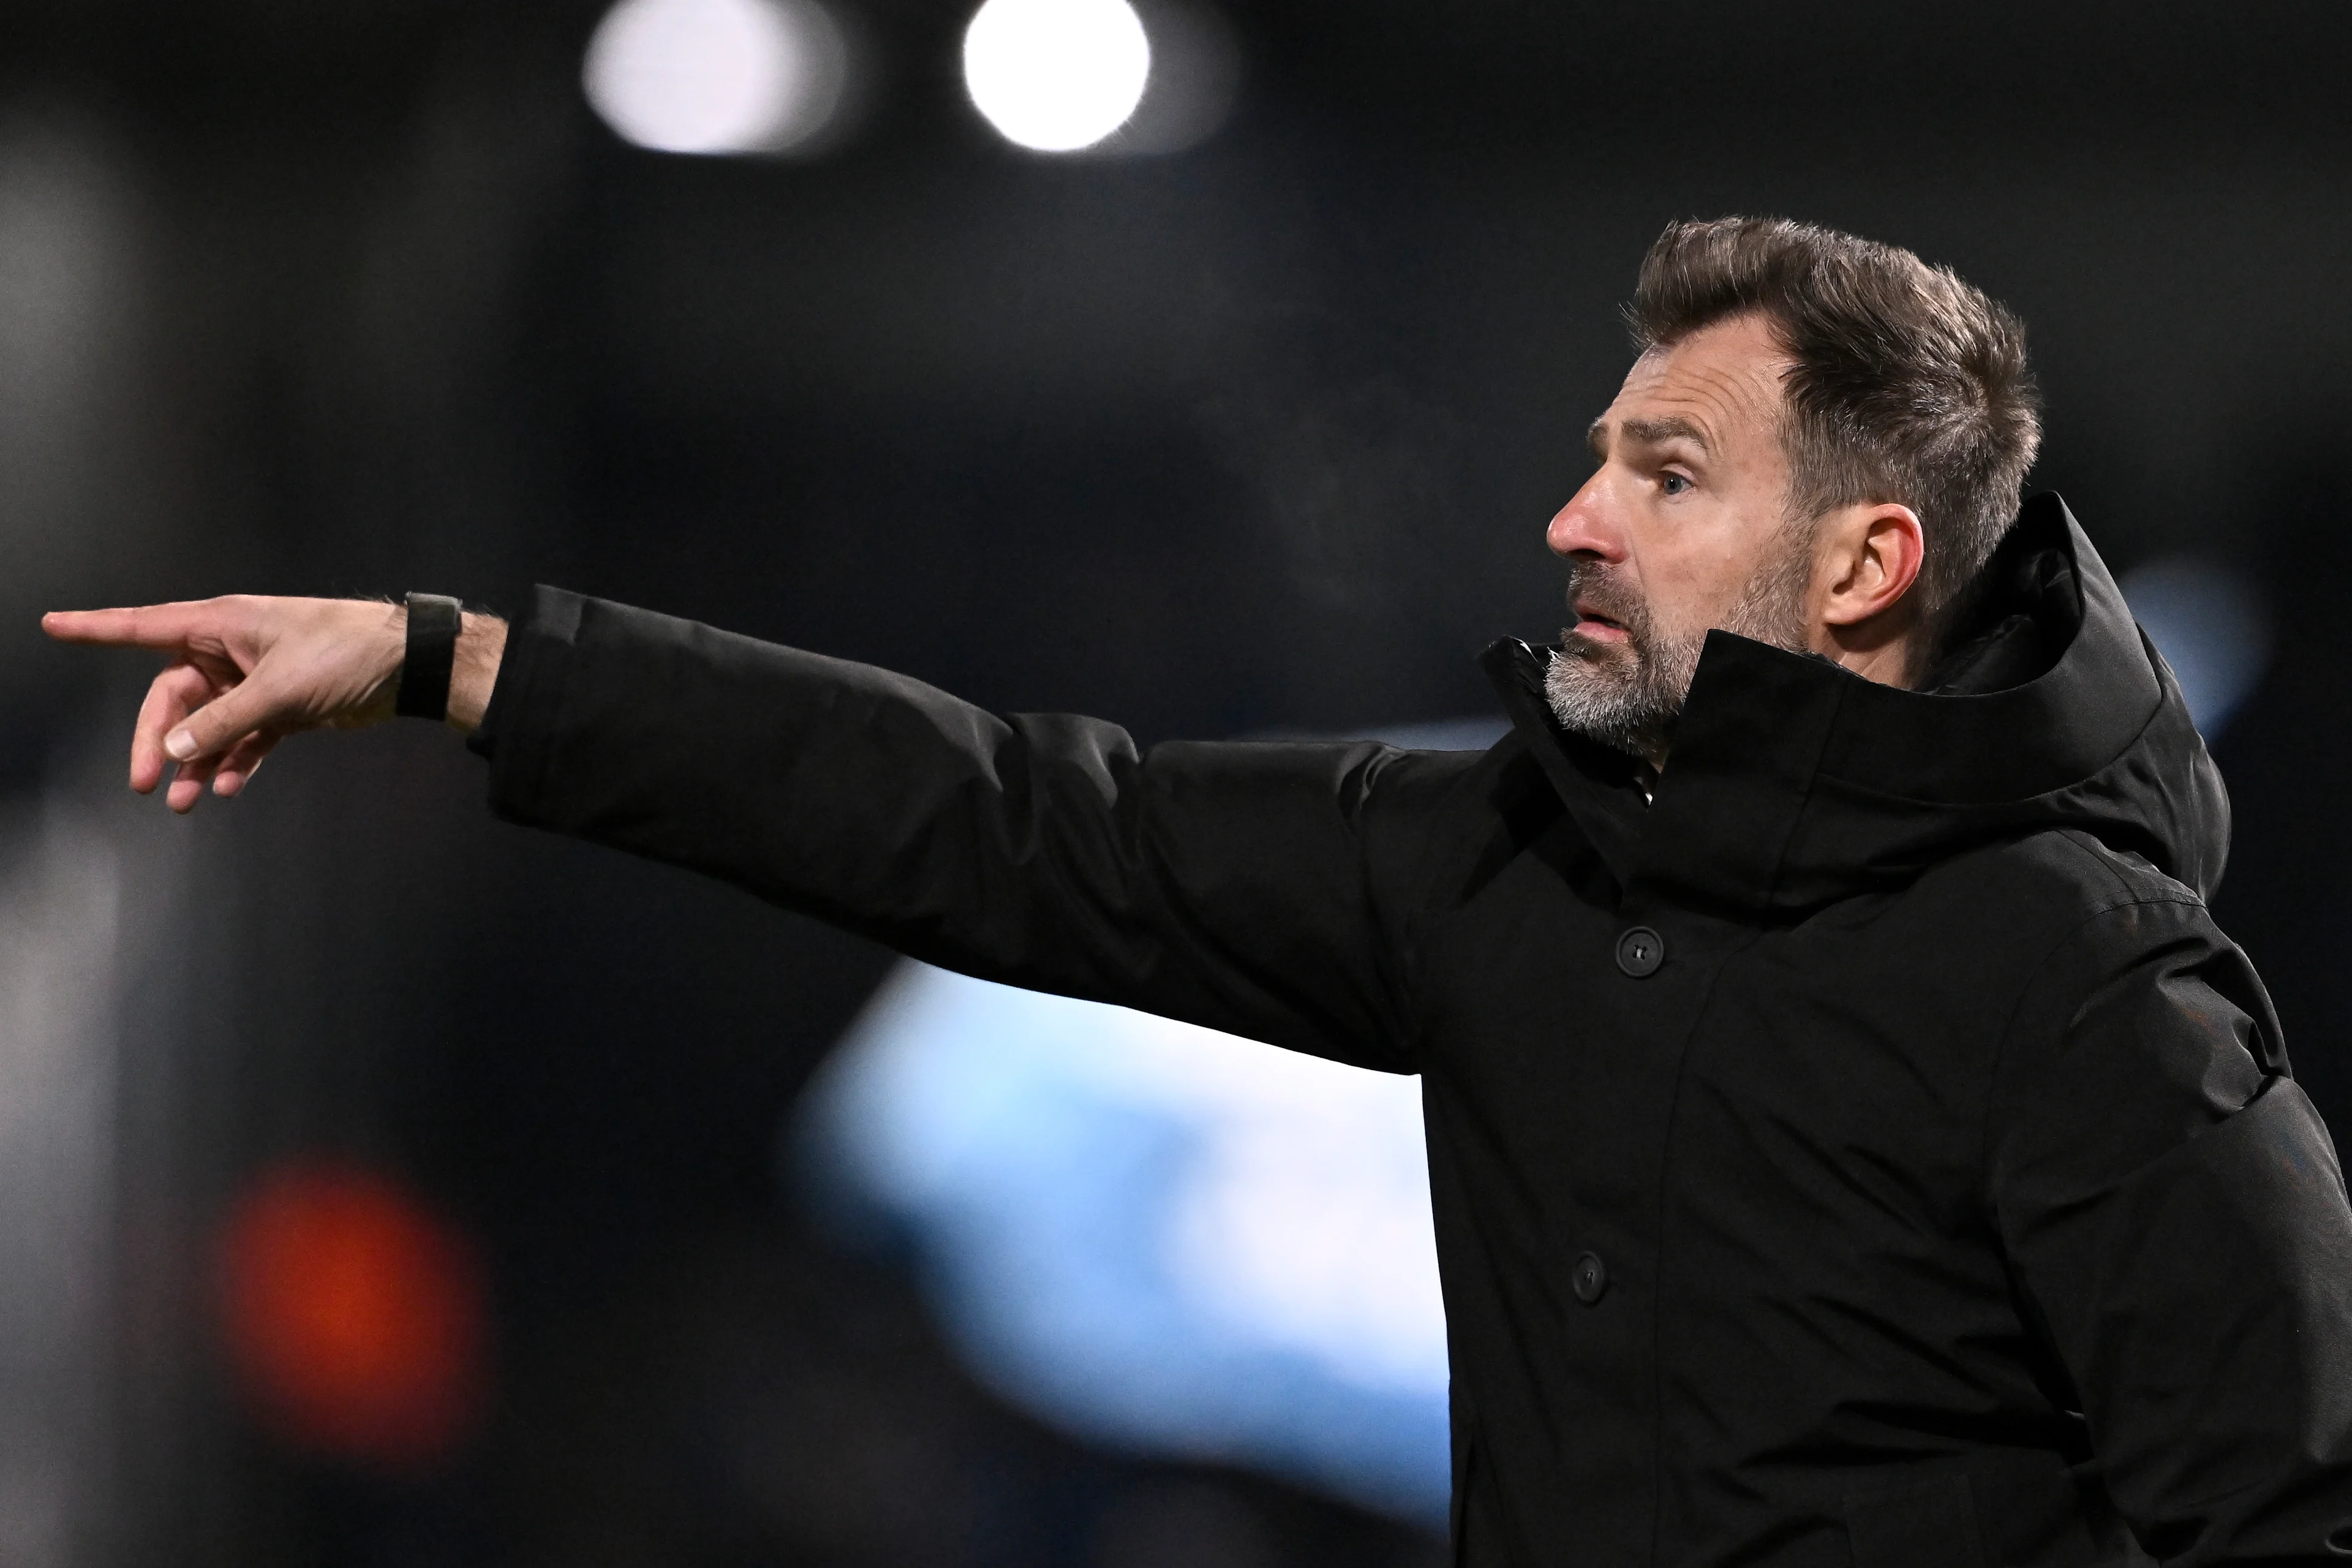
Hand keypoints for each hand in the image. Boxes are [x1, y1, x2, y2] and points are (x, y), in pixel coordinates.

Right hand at [42, 595, 504, 812]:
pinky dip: (234, 761)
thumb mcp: (280, 688)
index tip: (54, 625)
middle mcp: (233, 649)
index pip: (144, 627)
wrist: (410, 668)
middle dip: (161, 739)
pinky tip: (226, 787)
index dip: (97, 628)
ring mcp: (257, 680)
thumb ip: (225, 720)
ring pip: (209, 724)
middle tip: (148, 782)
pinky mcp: (283, 707)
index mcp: (224, 625)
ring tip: (186, 803)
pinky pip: (245, 737)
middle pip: (175, 697)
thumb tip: (177, 747)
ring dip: (197, 761)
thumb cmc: (347, 655)